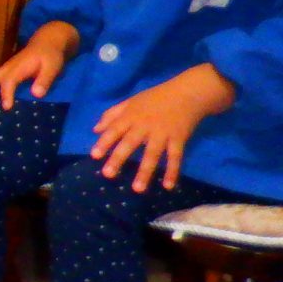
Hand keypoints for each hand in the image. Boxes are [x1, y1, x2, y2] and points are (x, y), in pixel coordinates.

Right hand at [0, 22, 78, 110]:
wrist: (45, 43)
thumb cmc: (50, 56)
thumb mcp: (53, 66)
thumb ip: (45, 80)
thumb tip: (36, 95)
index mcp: (18, 68)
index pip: (8, 80)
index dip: (6, 93)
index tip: (6, 107)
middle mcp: (6, 69)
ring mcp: (2, 71)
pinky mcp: (2, 74)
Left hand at [90, 63, 235, 191]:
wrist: (188, 93)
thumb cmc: (156, 97)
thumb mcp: (131, 101)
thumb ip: (112, 114)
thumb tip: (95, 129)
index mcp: (131, 116)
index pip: (114, 130)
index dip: (104, 142)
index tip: (94, 156)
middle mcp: (145, 126)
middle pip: (130, 143)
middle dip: (118, 158)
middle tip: (108, 174)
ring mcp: (162, 133)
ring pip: (152, 154)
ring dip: (145, 172)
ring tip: (137, 189)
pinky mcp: (179, 139)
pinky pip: (175, 157)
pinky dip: (172, 171)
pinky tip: (168, 186)